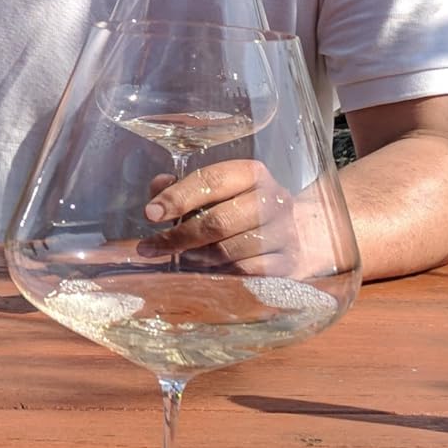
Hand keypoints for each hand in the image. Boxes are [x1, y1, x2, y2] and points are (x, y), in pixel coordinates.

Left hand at [138, 160, 344, 277]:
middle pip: (219, 221)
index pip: (212, 181)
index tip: (150, 214)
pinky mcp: (287, 264)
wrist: (297, 234)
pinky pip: (244, 273)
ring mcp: (283, 233)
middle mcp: (272, 199)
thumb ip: (182, 187)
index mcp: (252, 174)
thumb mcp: (216, 191)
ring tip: (177, 259)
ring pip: (230, 251)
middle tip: (150, 248)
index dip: (178, 197)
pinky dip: (219, 274)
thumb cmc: (241, 208)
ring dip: (196, 258)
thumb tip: (157, 188)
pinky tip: (204, 273)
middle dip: (179, 237)